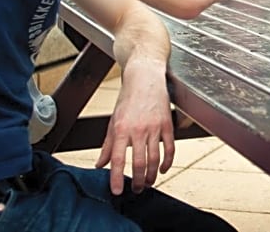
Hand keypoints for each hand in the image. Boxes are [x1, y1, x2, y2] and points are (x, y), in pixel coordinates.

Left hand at [96, 56, 174, 194]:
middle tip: (137, 189)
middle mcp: (138, 129)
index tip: (117, 191)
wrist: (145, 77)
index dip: (116, 178)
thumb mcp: (113, 121)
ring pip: (155, 159)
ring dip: (152, 175)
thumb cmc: (128, 98)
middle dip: (138, 181)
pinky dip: (167, 162)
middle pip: (139, 163)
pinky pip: (169, 148)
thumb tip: (100, 164)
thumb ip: (107, 145)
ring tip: (148, 183)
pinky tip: (162, 169)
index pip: (118, 159)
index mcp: (121, 129)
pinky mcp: (167, 124)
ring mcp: (154, 127)